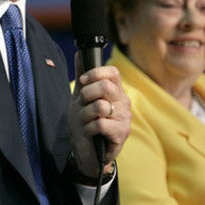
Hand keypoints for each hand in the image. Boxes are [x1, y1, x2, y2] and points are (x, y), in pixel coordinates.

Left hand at [69, 54, 130, 177]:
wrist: (86, 151)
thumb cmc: (85, 123)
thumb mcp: (79, 98)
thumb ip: (81, 76)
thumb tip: (80, 53)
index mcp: (115, 91)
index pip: (112, 72)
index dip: (95, 73)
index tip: (83, 82)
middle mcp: (123, 102)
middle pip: (105, 86)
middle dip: (86, 95)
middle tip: (82, 105)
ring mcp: (124, 118)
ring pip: (100, 106)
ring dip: (84, 115)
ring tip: (85, 122)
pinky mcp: (121, 134)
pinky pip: (100, 124)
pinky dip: (88, 129)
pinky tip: (90, 133)